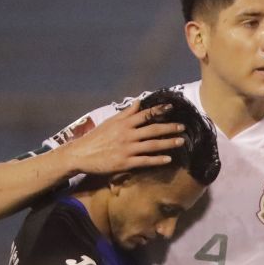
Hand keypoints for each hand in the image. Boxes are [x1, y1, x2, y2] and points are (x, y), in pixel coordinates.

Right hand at [65, 101, 185, 176]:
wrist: (81, 154)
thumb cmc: (97, 137)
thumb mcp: (110, 122)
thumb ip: (126, 113)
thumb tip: (139, 102)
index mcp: (123, 124)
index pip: (144, 115)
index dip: (159, 110)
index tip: (171, 107)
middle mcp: (127, 134)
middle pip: (152, 129)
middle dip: (169, 128)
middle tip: (183, 127)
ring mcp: (127, 149)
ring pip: (152, 145)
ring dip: (168, 143)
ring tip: (181, 141)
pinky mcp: (125, 162)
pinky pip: (145, 161)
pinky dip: (157, 160)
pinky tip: (168, 159)